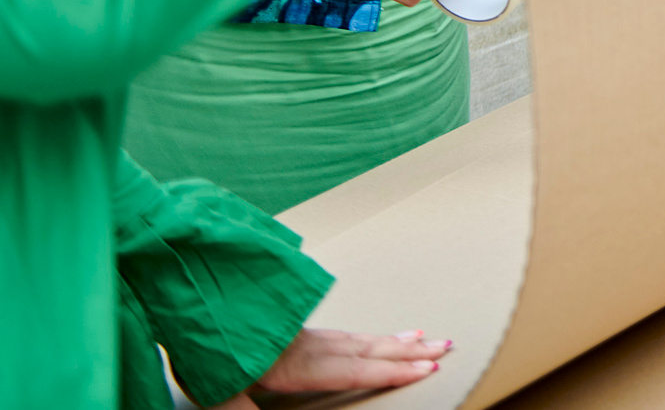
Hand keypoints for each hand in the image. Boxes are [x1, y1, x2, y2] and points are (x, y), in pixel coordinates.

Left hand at [212, 326, 451, 404]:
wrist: (197, 296)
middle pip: (369, 349)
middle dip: (410, 352)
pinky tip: (382, 335)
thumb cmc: (209, 347)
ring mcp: (309, 335)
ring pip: (362, 338)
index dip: (390, 372)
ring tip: (428, 337)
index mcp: (296, 364)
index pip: (353, 370)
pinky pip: (348, 332)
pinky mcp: (301, 329)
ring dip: (397, 341)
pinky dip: (373, 334)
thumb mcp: (219, 388)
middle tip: (446, 347)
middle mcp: (311, 346)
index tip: (426, 368)